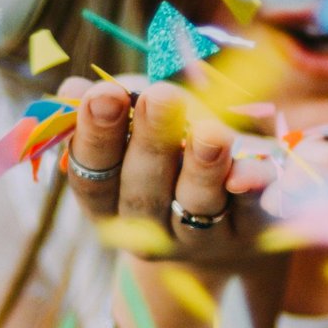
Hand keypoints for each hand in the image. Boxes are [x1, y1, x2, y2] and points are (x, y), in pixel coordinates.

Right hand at [57, 74, 271, 269]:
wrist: (228, 219)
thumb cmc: (170, 154)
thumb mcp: (138, 127)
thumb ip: (111, 106)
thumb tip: (73, 90)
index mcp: (110, 202)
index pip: (93, 176)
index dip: (96, 136)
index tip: (104, 92)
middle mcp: (149, 227)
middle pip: (143, 192)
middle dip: (152, 142)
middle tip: (161, 96)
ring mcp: (200, 237)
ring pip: (196, 205)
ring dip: (202, 168)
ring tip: (211, 132)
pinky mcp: (250, 233)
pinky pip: (252, 211)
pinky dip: (254, 189)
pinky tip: (253, 170)